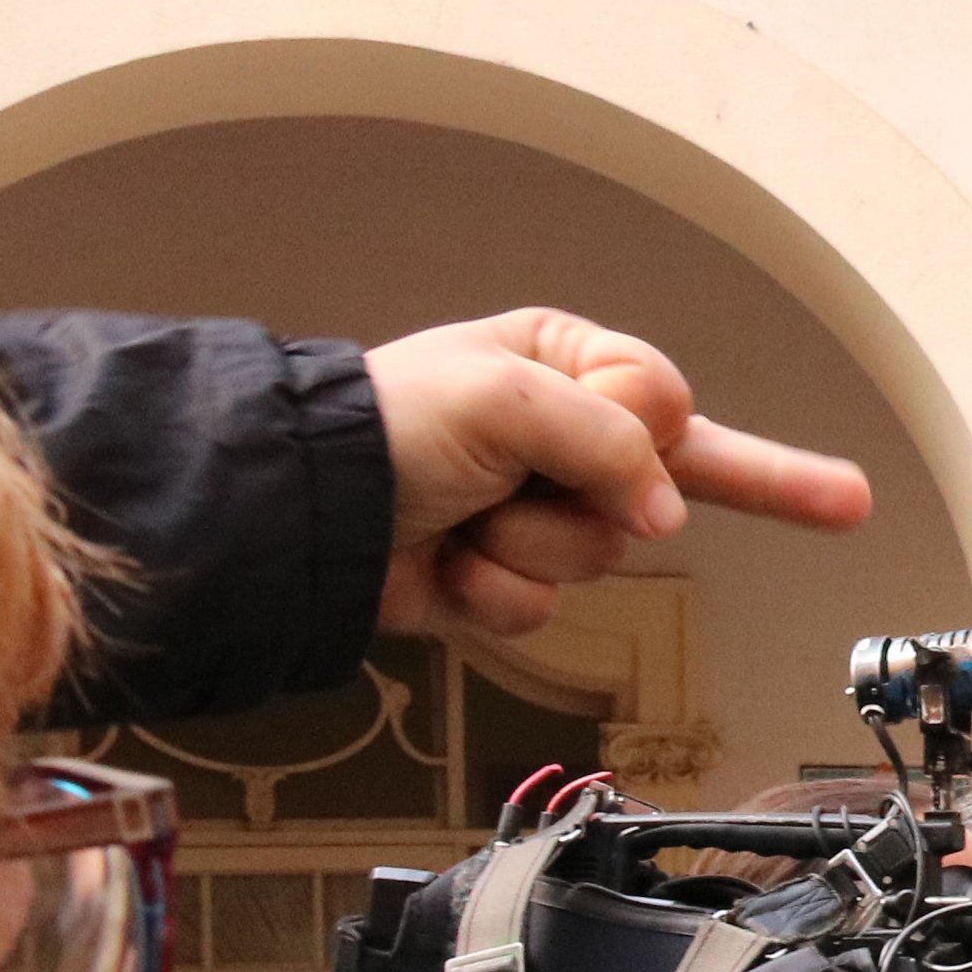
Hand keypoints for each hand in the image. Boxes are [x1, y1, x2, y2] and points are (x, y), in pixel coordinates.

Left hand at [365, 308, 871, 637]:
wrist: (303, 507)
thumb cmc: (401, 425)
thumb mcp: (510, 400)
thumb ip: (612, 442)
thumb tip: (668, 519)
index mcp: (567, 366)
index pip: (668, 402)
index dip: (651, 429)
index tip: (646, 436)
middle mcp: (564, 437)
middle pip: (656, 488)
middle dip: (598, 497)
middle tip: (592, 486)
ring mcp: (539, 513)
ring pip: (600, 553)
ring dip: (527, 543)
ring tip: (465, 517)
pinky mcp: (510, 578)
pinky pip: (546, 605)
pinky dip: (494, 589)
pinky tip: (449, 564)